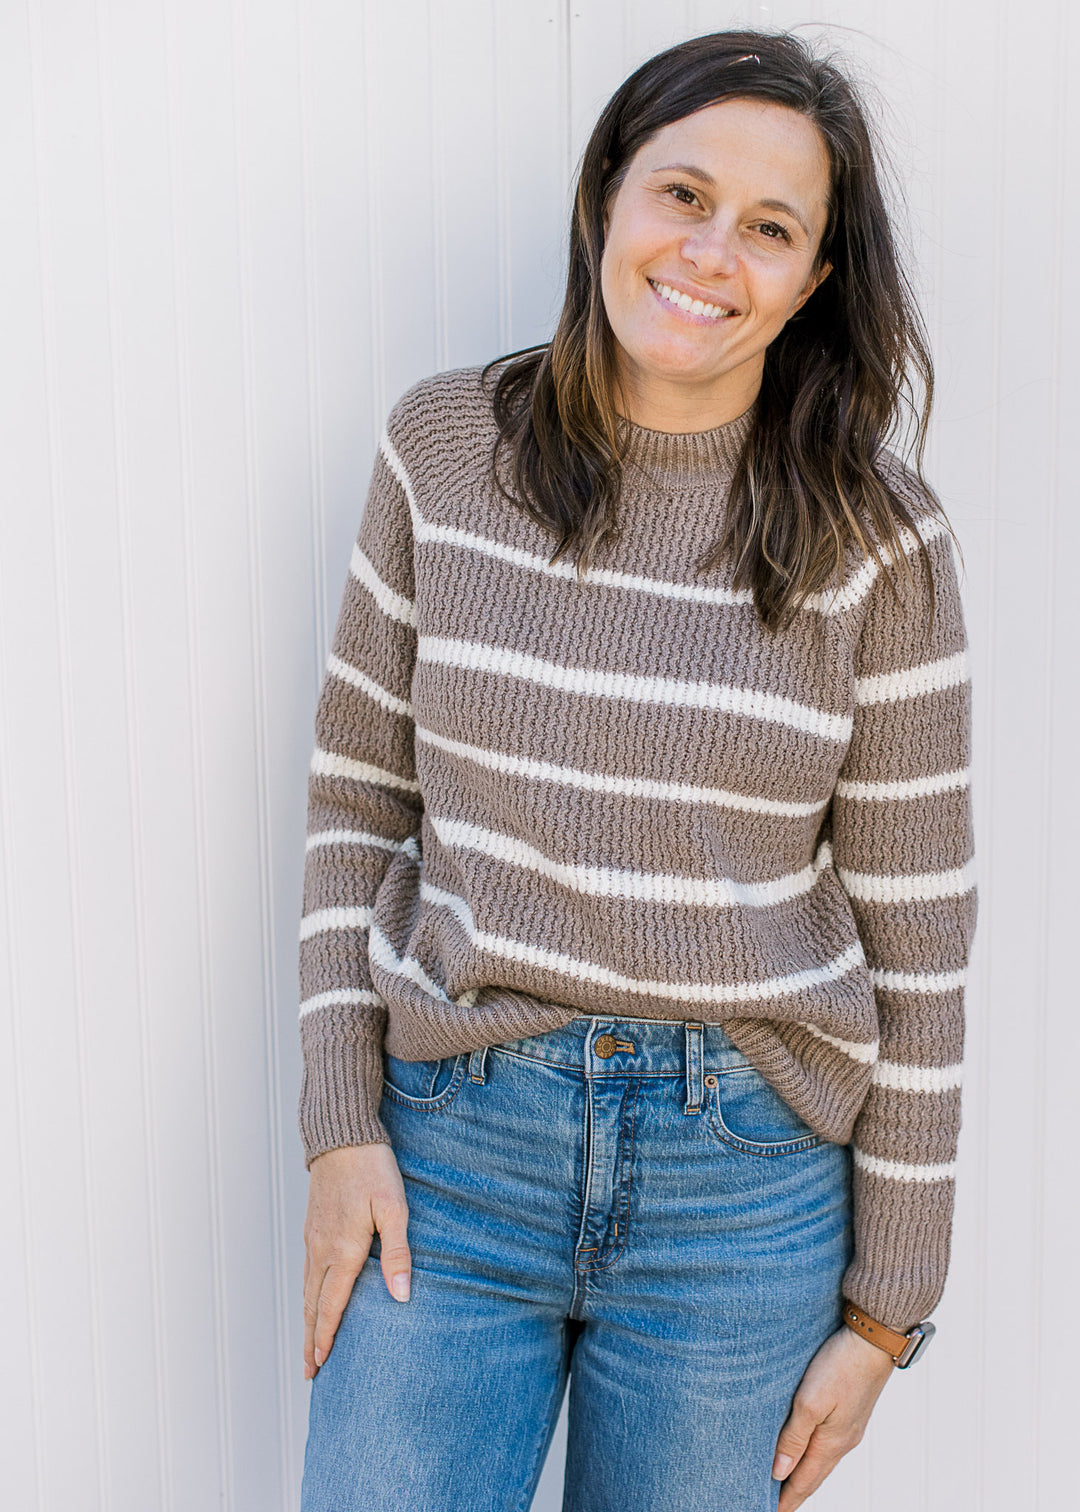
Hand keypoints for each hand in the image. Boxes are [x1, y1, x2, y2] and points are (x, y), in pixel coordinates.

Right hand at [302, 1142, 412, 1379]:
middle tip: (309, 1371)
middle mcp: (322, 1249)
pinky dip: (306, 1294)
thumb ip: (398, 1254)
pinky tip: (311, 1298)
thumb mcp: (394, 1209)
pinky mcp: (312, 1225)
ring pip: (306, 1289)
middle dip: (310, 1339)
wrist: (342, 1136)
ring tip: (308, 1344)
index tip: (320, 1366)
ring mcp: (313, 1237)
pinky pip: (306, 1270)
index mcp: (343, 1251)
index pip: (331, 1306)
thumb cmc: (372, 1169)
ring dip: (306, 1320)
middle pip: (312, 1305)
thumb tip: (401, 1296)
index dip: (325, 1337)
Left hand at [771, 1324, 894, 1508]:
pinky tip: (806, 1450)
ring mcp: (849, 1428)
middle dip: (793, 1492)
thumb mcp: (810, 1401)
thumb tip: (779, 1473)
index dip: (785, 1500)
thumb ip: (794, 1438)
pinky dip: (813, 1456)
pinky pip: (828, 1445)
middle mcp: (843, 1442)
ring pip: (822, 1461)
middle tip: (774, 1503)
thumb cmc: (840, 1366)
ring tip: (785, 1482)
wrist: (873, 1339)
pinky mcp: (851, 1413)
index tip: (770, 1511)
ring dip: (803, 1474)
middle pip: (813, 1477)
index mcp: (831, 1444)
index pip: (803, 1483)